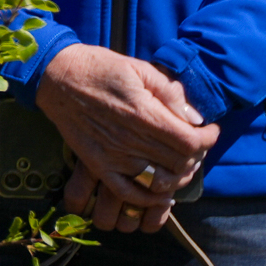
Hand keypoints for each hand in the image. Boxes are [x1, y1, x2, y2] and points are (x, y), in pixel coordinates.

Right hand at [35, 43, 217, 231]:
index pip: (190, 142)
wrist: (55, 75)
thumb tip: (194, 118)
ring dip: (178, 177)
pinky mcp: (97, 164)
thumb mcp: (138, 67)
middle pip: (179, 164)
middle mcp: (130, 140)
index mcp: (143, 114)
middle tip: (195, 144)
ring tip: (181, 163)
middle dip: (196, 156)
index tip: (210, 130)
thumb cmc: (98, 67)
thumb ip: (169, 92)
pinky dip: (148, 198)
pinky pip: (128, 193)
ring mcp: (113, 156)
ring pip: (159, 182)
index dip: (207, 139)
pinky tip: (159, 189)